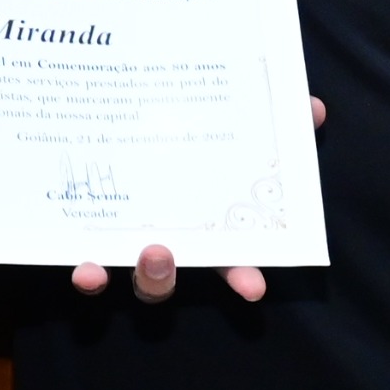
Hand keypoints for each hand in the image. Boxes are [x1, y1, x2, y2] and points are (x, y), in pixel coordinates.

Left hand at [71, 96, 323, 303]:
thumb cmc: (170, 123)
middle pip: (160, 280)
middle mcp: (153, 239)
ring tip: (134, 247)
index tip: (254, 287)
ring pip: (123, 277)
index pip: (223, 260)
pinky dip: (87, 274)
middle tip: (161, 252)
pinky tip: (83, 267)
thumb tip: (311, 107)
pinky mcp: (78, 233)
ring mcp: (113, 241)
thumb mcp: (221, 113)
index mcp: (193, 223)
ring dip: (129, 272)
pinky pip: (84, 266)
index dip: (239, 275)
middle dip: (162, 276)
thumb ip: (268, 115)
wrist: (99, 102)